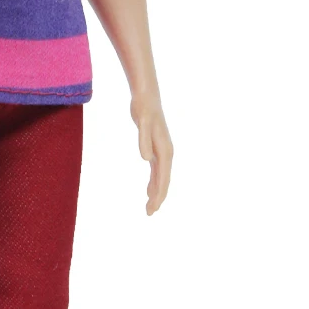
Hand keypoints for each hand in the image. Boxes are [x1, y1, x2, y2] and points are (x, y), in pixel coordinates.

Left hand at [132, 92, 171, 213]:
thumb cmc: (144, 108)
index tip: (152, 208)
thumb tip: (146, 159)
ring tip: (150, 207)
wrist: (147, 96)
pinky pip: (157, 170)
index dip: (159, 194)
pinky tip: (149, 189)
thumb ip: (144, 140)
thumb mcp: (142, 123)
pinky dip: (154, 181)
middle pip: (163, 180)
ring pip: (160, 176)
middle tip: (149, 213)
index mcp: (165, 150)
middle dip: (158, 198)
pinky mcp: (155, 147)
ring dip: (156, 191)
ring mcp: (162, 150)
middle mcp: (166, 152)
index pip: (163, 178)